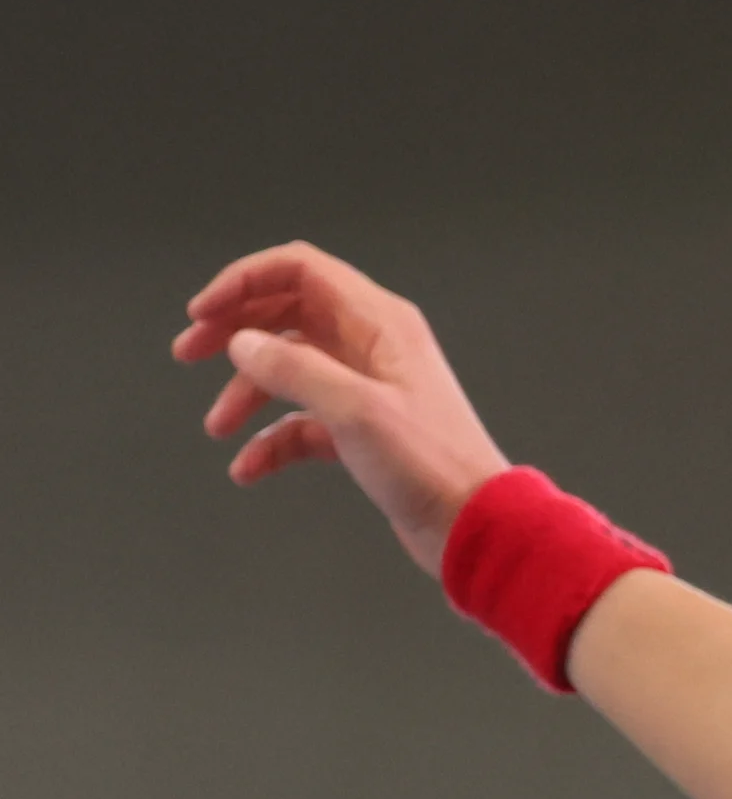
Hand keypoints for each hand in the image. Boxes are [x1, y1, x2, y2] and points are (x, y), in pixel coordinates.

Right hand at [171, 242, 511, 576]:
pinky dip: (273, 441)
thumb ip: (292, 368)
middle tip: (188, 354)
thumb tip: (243, 343)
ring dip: (247, 394)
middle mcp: (373, 347)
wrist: (476, 527)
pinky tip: (249, 469)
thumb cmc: (432, 465)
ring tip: (217, 427)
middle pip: (287, 315)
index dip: (244, 282)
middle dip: (234, 332)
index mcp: (380, 323)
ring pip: (290, 371)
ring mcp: (368, 389)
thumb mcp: (354, 409)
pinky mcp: (364, 433)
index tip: (202, 313)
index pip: (299, 271)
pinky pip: (303, 424)